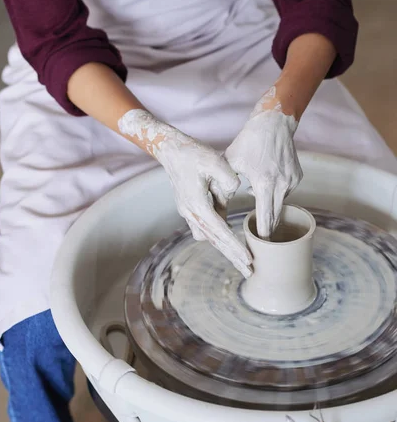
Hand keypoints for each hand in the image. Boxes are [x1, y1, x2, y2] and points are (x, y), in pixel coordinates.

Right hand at [118, 109, 252, 277]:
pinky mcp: (191, 208)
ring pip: (210, 237)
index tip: (249, 259)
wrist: (171, 149)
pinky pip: (206, 228)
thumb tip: (234, 192)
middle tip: (250, 272)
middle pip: (214, 241)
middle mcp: (191, 213)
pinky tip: (232, 239)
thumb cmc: (192, 153)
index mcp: (197, 204)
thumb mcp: (214, 161)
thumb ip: (227, 178)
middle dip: (232, 257)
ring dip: (226, 248)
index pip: (220, 231)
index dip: (235, 247)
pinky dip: (219, 235)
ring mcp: (189, 212)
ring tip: (244, 260)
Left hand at [225, 87, 301, 238]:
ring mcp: (292, 181)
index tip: (258, 245)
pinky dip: (276, 192)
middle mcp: (282, 184)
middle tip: (257, 239)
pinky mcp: (297, 176)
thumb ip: (223, 184)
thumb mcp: (230, 162)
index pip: (265, 218)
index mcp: (264, 183)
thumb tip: (218, 205)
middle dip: (266, 228)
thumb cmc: (248, 142)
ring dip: (269, 206)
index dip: (262, 234)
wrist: (274, 123)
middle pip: (276, 216)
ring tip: (257, 199)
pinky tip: (267, 180)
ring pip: (280, 203)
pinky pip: (285, 192)